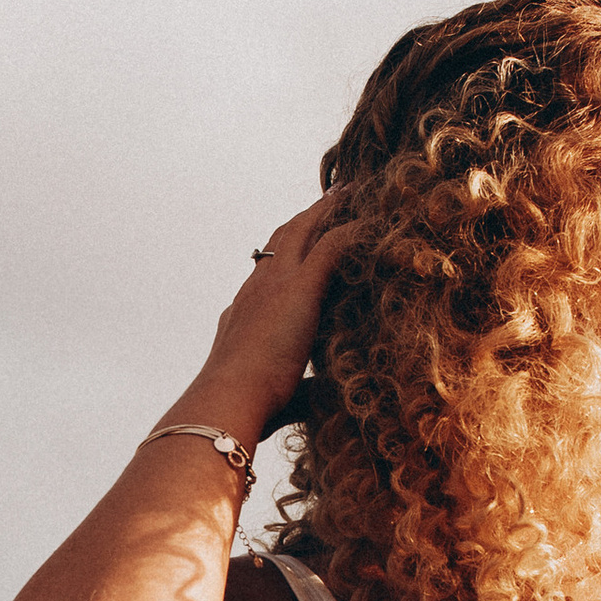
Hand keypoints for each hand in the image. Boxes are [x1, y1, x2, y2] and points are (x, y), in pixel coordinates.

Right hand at [191, 199, 354, 438]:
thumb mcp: (268, 392)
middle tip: (330, 198)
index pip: (264, 272)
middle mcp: (255, 288)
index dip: (282, 253)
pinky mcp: (300, 286)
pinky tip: (371, 219)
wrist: (229, 397)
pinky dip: (352, 228)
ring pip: (304, 231)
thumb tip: (312, 404)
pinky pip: (332, 244)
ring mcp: (275, 283)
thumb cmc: (244, 407)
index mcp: (242, 313)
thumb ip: (293, 391)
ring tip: (349, 193)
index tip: (300, 242)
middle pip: (281, 238)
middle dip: (306, 218)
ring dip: (328, 210)